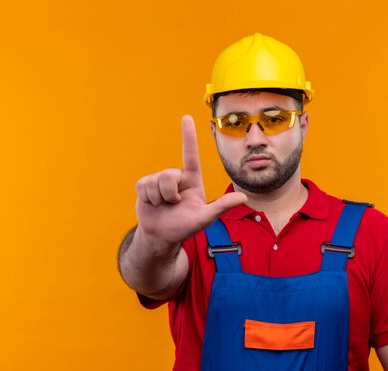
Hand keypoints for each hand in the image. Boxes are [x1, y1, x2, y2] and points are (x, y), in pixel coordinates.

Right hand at [135, 115, 246, 244]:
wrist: (162, 235)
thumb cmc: (185, 226)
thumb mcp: (205, 218)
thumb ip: (222, 206)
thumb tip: (243, 197)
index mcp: (192, 180)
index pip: (190, 155)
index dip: (188, 136)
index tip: (186, 118)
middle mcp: (176, 177)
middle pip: (168, 175)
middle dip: (169, 194)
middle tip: (174, 205)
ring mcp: (159, 180)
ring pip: (155, 181)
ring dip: (158, 198)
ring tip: (163, 206)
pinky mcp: (144, 185)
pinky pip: (143, 185)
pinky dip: (148, 198)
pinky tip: (152, 204)